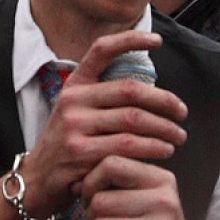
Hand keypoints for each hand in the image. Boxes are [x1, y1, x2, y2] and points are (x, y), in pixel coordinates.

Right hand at [18, 31, 187, 218]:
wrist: (37, 179)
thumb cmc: (67, 144)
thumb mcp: (75, 112)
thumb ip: (103, 98)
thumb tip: (149, 90)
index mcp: (75, 84)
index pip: (102, 50)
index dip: (130, 40)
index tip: (157, 40)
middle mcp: (73, 100)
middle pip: (131, 90)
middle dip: (165, 101)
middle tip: (182, 112)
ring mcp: (74, 125)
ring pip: (133, 120)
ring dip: (164, 128)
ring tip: (178, 136)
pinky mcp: (80, 152)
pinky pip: (127, 146)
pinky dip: (152, 148)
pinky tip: (164, 151)